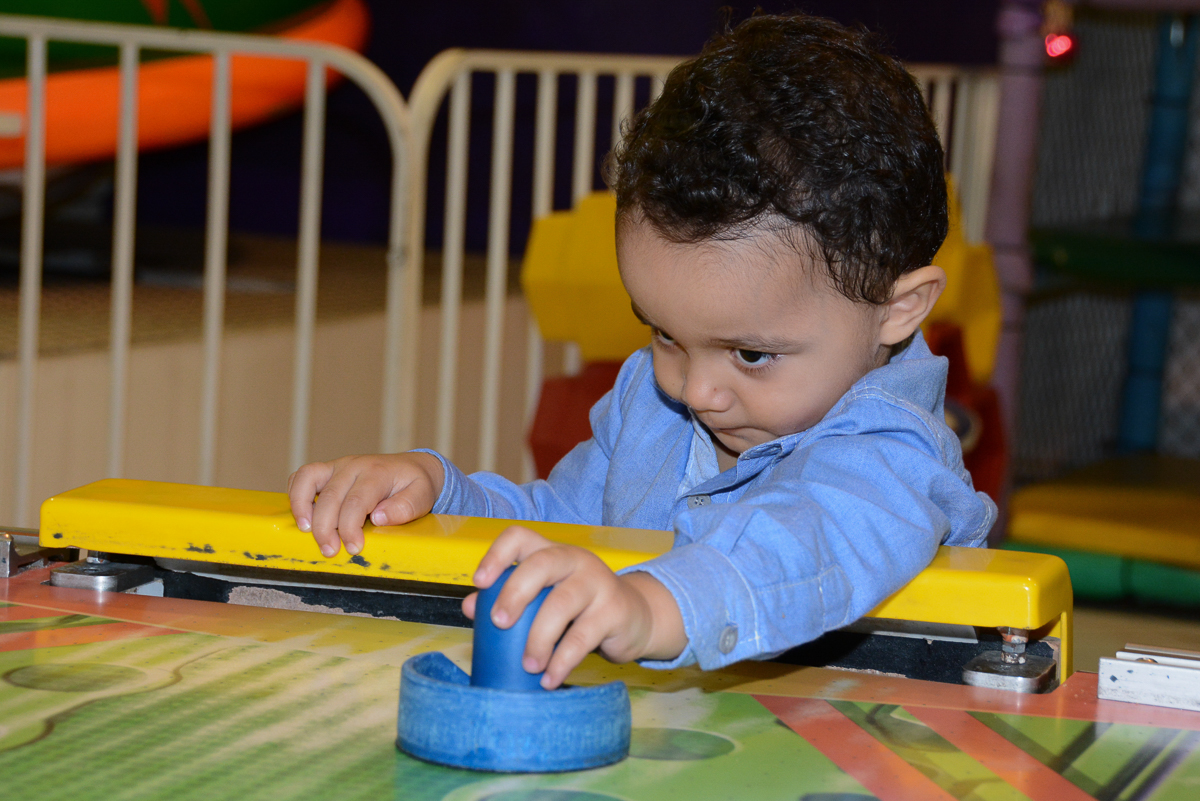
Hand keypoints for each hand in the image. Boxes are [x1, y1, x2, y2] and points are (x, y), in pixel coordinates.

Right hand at [287, 452, 444, 557]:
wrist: (413, 467)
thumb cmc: (416, 485)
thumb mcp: (422, 495)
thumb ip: (405, 507)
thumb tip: (379, 517)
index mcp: (377, 473)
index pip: (357, 501)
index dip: (350, 528)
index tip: (353, 548)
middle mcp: (354, 466)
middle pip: (330, 497)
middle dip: (326, 528)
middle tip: (330, 551)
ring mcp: (338, 466)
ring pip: (308, 479)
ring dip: (301, 507)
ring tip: (306, 532)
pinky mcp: (328, 470)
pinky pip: (302, 476)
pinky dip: (296, 494)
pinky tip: (302, 517)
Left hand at [462, 525, 685, 687]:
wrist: (635, 617)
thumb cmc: (579, 607)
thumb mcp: (544, 598)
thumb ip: (508, 599)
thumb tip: (468, 608)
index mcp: (551, 552)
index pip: (520, 537)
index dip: (496, 555)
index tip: (479, 583)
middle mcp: (575, 560)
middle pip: (541, 563)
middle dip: (515, 592)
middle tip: (499, 623)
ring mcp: (598, 582)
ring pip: (563, 603)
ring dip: (539, 637)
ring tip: (528, 665)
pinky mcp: (615, 610)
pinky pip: (584, 636)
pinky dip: (563, 661)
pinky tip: (550, 679)